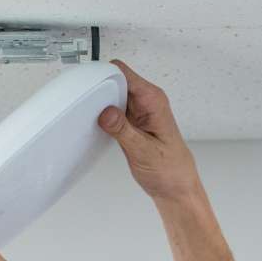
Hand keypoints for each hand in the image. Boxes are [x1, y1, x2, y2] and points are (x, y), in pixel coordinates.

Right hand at [97, 59, 201, 202]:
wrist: (175, 186)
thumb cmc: (170, 169)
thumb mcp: (143, 151)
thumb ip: (123, 130)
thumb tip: (106, 112)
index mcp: (153, 100)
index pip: (124, 73)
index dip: (105, 75)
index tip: (89, 86)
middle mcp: (146, 101)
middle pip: (115, 80)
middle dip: (99, 89)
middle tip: (85, 104)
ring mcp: (138, 111)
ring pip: (112, 94)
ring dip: (100, 103)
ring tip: (89, 116)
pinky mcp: (131, 122)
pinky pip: (113, 110)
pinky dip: (103, 115)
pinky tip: (98, 125)